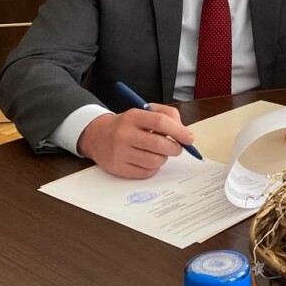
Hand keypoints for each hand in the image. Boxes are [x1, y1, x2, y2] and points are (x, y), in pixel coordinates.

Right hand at [77, 103, 193, 178]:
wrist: (97, 136)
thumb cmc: (128, 124)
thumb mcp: (145, 112)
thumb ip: (168, 116)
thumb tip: (184, 132)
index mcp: (133, 116)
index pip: (161, 122)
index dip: (179, 131)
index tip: (189, 138)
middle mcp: (124, 134)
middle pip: (159, 144)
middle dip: (175, 148)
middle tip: (177, 148)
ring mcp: (119, 152)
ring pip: (154, 161)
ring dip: (163, 158)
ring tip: (158, 153)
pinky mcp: (117, 168)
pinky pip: (146, 173)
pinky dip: (153, 168)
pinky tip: (147, 160)